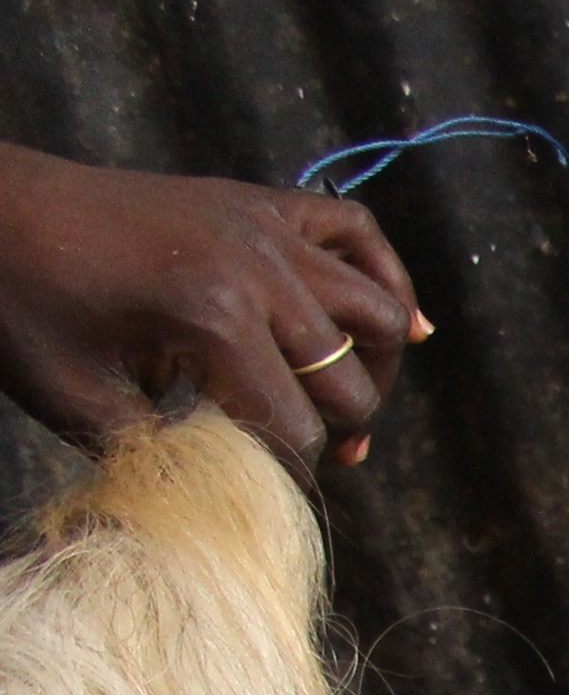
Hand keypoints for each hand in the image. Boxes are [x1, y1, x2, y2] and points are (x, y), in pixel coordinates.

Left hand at [0, 143, 423, 470]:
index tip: (264, 492)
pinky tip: (403, 323)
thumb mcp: (76, 399)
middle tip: (311, 457)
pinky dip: (388, 278)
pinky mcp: (258, 202)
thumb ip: (161, 447)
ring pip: (375, 311)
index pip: (294, 428)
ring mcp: (263, 227)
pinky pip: (358, 233)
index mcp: (211, 320)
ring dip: (374, 368)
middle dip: (336, 430)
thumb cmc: (17, 305)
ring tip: (347, 402)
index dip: (286, 473)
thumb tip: (229, 488)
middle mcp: (257, 269)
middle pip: (347, 379)